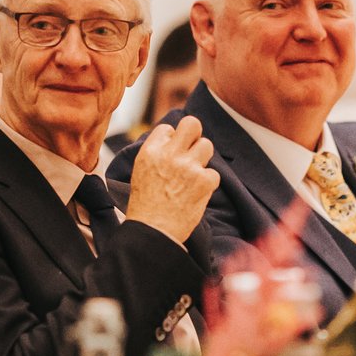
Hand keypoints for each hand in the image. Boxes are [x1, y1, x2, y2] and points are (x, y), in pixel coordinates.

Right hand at [125, 117, 218, 243]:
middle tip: (191, 149)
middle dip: (194, 134)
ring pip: (207, 145)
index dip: (172, 140)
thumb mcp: (141, 170)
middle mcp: (170, 154)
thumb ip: (157, 152)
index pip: (168, 128)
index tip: (171, 153)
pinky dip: (207, 183)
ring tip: (192, 174)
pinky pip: (213, 173)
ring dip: (202, 158)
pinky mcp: (204, 181)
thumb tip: (174, 137)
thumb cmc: (146, 205)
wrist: (154, 231)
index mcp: (151, 151)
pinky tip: (195, 193)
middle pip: (192, 124)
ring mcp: (189, 167)